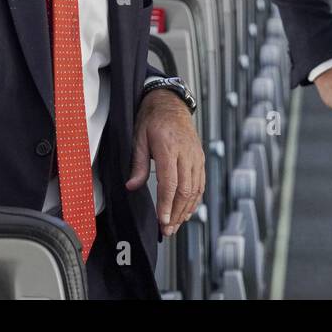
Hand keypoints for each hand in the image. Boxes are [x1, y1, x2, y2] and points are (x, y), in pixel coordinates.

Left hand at [125, 89, 204, 236]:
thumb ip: (137, 163)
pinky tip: (187, 211)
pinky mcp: (200, 158)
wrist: (171, 102)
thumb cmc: (152, 118)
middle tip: (167, 230)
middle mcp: (187, 153)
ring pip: (195, 189)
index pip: (170, 182)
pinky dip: (195, 200)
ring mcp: (196, 156)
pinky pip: (200, 183)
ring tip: (175, 225)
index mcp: (169, 147)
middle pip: (185, 189)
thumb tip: (131, 187)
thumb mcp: (139, 137)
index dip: (167, 204)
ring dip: (186, 210)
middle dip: (176, 212)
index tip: (163, 221)